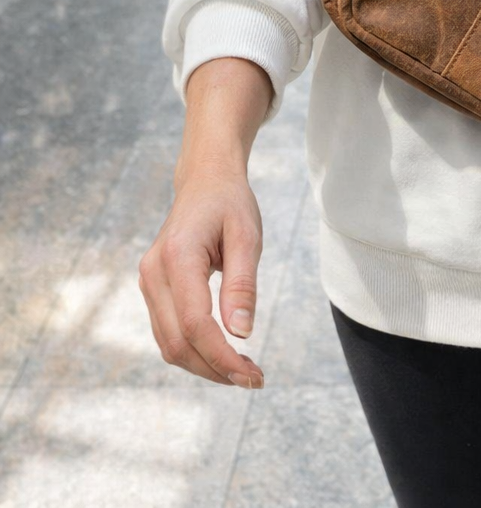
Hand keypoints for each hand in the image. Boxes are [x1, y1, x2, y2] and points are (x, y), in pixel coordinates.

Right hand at [139, 56, 271, 386]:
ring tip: (243, 371)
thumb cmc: (230, 202)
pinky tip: (223, 353)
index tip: (253, 375)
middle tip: (254, 379)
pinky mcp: (153, 289)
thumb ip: (242, 283)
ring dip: (204, 365)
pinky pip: (169, 332)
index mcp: (177, 257)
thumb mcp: (247, 235)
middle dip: (215, 369)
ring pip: (169, 344)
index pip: (195, 324)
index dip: (223, 357)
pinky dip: (194, 350)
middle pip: (177, 343)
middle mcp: (153, 274)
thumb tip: (242, 334)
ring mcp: (148, 282)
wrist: (204, 179)